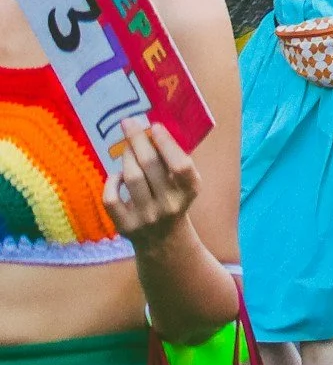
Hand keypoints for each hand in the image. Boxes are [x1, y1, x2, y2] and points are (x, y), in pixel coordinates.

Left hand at [102, 120, 198, 247]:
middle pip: (150, 166)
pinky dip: (112, 181)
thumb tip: (151, 131)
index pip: (180, 165)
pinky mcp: (125, 227)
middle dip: (138, 140)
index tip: (155, 126)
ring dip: (126, 157)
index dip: (167, 144)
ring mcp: (146, 217)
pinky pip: (111, 198)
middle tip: (128, 123)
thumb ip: (173, 162)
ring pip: (131, 178)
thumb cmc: (173, 201)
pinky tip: (117, 176)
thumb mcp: (183, 185)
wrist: (163, 241)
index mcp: (189, 191)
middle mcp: (169, 205)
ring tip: (127, 148)